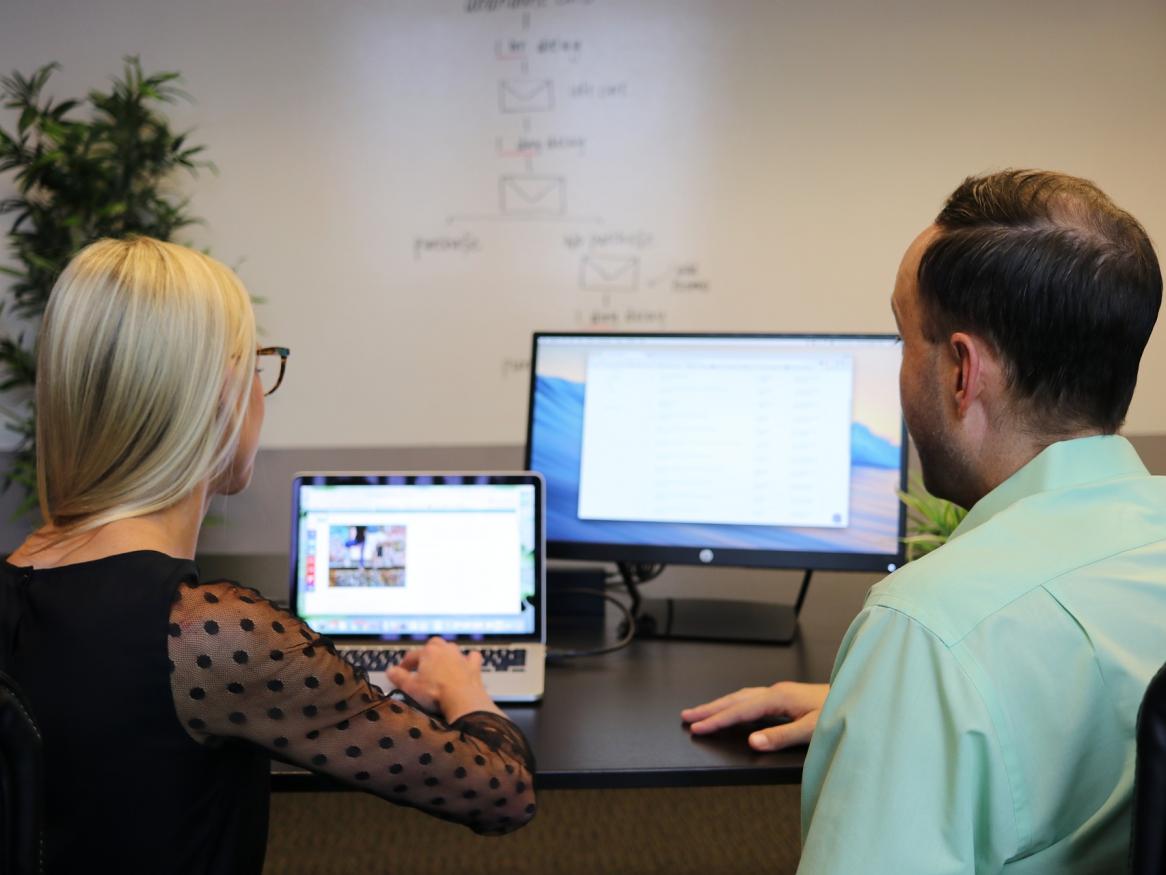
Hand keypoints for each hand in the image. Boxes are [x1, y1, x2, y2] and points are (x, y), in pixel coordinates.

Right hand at [387, 638, 502, 723]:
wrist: (462, 699)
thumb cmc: (435, 693)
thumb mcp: (410, 687)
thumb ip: (399, 677)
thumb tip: (390, 671)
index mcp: (428, 652)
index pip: (412, 655)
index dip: (405, 664)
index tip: (401, 672)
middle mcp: (445, 650)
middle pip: (433, 645)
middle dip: (427, 653)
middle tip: (422, 665)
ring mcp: (460, 657)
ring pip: (452, 649)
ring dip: (446, 655)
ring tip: (441, 665)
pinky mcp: (473, 667)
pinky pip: (471, 658)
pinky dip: (468, 660)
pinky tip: (466, 665)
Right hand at [681, 682, 829, 751]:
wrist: (859, 696)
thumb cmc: (840, 712)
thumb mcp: (813, 730)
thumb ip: (781, 736)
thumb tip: (752, 741)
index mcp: (778, 698)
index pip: (740, 710)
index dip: (716, 720)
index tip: (697, 727)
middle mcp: (776, 692)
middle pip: (735, 699)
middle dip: (709, 708)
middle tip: (686, 716)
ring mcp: (780, 693)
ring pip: (741, 696)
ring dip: (720, 704)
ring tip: (701, 712)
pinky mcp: (785, 697)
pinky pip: (751, 698)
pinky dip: (735, 704)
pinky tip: (733, 709)